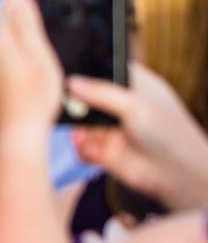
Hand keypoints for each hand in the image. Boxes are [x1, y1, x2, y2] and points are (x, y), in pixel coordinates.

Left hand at [0, 0, 65, 140]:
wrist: (13, 133)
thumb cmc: (35, 98)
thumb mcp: (40, 58)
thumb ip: (28, 27)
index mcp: (1, 41)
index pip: (9, 10)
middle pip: (4, 24)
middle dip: (15, 13)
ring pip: (2, 41)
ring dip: (13, 32)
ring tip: (24, 20)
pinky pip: (0, 55)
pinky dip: (11, 49)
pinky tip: (21, 54)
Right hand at [68, 63, 207, 210]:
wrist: (177, 175)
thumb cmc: (169, 134)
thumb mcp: (135, 105)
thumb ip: (100, 92)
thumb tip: (69, 82)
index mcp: (134, 85)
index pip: (105, 67)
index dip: (87, 67)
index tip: (68, 67)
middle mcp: (120, 105)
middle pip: (86, 94)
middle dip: (73, 98)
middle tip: (64, 100)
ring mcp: (111, 128)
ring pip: (80, 121)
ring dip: (76, 126)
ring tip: (79, 130)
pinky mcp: (103, 150)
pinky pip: (81, 145)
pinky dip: (80, 147)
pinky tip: (89, 148)